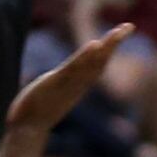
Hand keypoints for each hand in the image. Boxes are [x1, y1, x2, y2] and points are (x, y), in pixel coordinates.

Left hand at [5, 22, 129, 136]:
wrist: (28, 129)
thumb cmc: (37, 112)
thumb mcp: (51, 94)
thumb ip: (59, 84)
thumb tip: (57, 79)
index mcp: (77, 83)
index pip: (97, 62)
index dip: (110, 47)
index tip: (123, 30)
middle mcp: (78, 83)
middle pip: (100, 60)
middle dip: (114, 42)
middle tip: (129, 26)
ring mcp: (68, 83)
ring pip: (92, 63)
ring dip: (106, 47)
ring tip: (118, 32)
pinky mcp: (55, 84)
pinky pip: (73, 68)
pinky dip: (85, 56)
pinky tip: (95, 44)